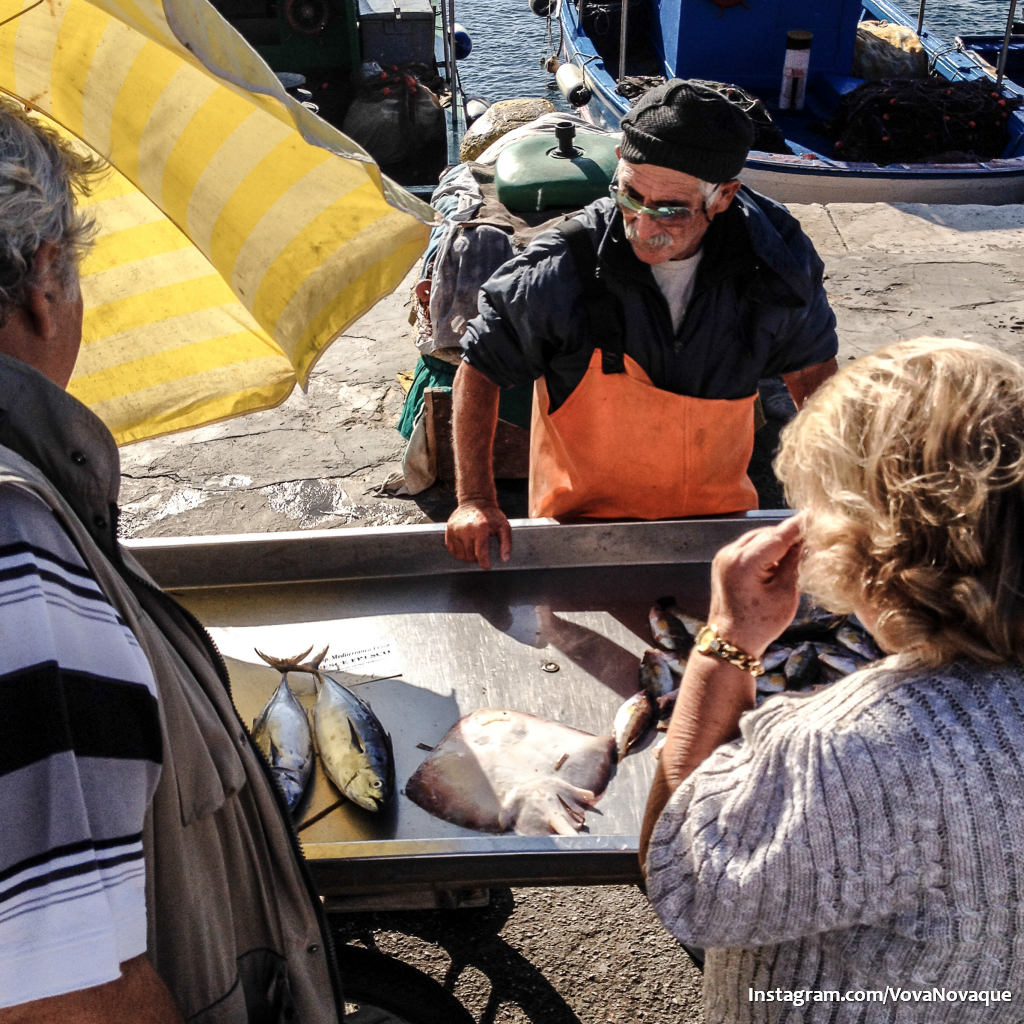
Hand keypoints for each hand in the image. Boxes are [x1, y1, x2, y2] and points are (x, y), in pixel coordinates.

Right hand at [444, 500, 511, 569]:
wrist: (475, 501)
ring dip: (468, 556)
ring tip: (474, 548)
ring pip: (461, 555)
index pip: (480, 553)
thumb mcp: (504, 526)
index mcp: (480, 528)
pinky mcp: (449, 530)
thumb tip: (505, 559)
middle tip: (482, 552)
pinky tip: (466, 547)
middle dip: (477, 558)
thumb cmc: (491, 515)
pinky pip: (452, 550)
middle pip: (470, 556)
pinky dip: (459, 553)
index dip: (484, 563)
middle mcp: (465, 529)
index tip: (487, 566)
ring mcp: (455, 530)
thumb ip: (506, 543)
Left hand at [705, 515, 803, 656]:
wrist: (730, 641)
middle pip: (768, 534)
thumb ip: (794, 562)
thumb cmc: (760, 624)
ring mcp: (724, 556)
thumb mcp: (786, 593)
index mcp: (745, 562)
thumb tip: (804, 539)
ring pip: (758, 537)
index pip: (779, 535)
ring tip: (797, 553)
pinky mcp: (723, 561)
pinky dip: (765, 549)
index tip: (816, 514)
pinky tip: (778, 561)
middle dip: (790, 535)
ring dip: (777, 542)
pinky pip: (749, 546)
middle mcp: (730, 554)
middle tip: (812, 539)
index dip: (799, 524)